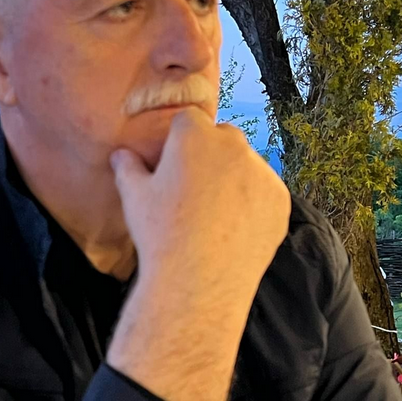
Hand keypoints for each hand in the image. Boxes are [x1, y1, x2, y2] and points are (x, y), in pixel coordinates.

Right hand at [110, 106, 289, 303]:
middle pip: (221, 137)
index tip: (172, 162)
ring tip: (214, 213)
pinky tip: (233, 226)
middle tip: (192, 188)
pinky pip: (264, 191)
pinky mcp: (281, 199)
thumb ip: (127, 168)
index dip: (178, 138)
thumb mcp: (134, 197)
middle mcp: (233, 144)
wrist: (198, 282)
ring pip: (245, 164)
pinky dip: (253, 202)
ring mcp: (261, 171)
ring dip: (233, 177)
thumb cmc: (161, 234)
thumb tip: (121, 155)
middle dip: (209, 153)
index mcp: (194, 134)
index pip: (188, 119)